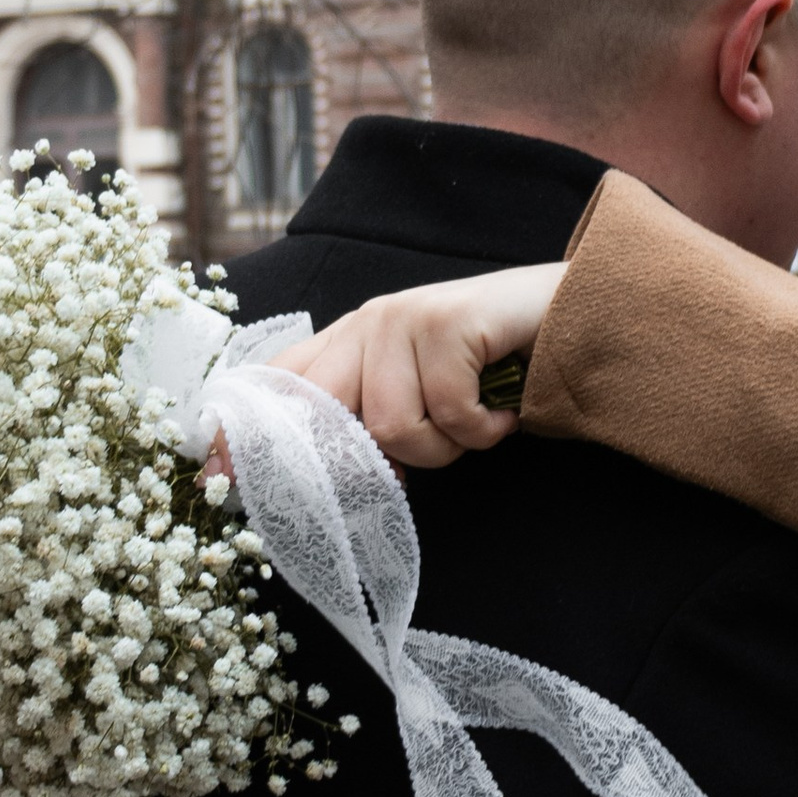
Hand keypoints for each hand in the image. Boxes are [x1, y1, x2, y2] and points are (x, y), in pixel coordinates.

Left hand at [260, 262, 566, 469]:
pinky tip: (503, 411)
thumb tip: (328, 480)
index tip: (216, 479)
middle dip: (361, 460)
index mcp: (351, 339)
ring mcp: (405, 317)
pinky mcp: (446, 321)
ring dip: (446, 446)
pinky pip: (447, 414)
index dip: (245, 432)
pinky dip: (483, 430)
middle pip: (324, 413)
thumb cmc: (499, 368)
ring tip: (477, 423)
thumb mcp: (424, 395)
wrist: (581, 316)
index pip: (280, 382)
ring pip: (391, 427)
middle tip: (408, 473)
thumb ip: (372, 424)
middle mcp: (368, 321)